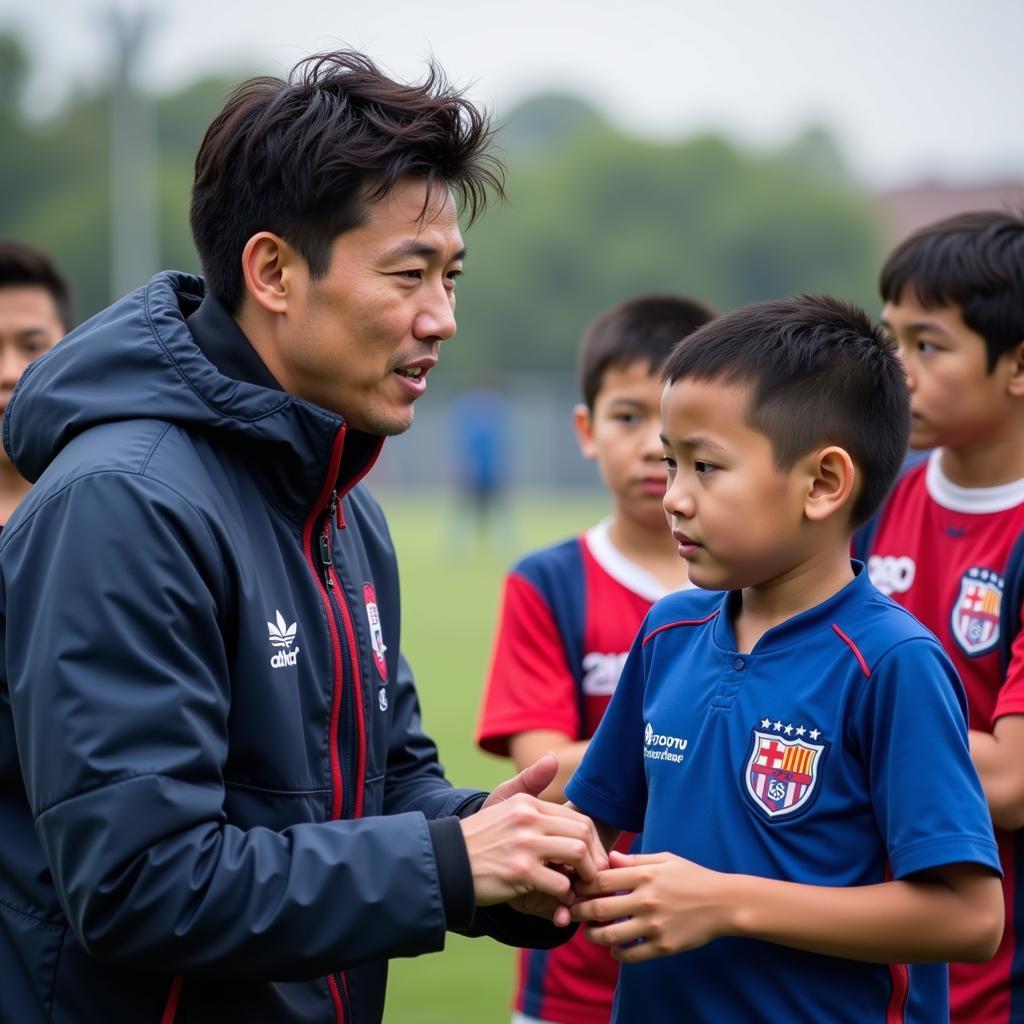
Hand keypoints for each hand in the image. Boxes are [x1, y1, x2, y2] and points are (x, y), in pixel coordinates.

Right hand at [463, 755, 606, 917]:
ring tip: (581, 887)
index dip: (593, 842)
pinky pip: (560, 883)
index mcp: (528, 803)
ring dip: (586, 875)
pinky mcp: (520, 871)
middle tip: (594, 876)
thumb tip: (554, 758)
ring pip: (578, 854)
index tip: (592, 860)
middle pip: (583, 833)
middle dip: (595, 858)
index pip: (578, 818)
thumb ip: (529, 781)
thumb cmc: (479, 836)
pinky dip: (566, 896)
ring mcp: (525, 845)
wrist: (447, 862)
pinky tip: (561, 901)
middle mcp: (528, 819)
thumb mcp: (502, 801)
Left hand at [572, 850, 727, 961]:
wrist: (723, 903)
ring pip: (610, 935)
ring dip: (593, 935)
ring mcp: (654, 926)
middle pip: (599, 908)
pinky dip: (617, 953)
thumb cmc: (691, 876)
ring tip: (589, 932)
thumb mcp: (664, 859)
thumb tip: (607, 858)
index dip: (583, 885)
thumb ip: (634, 859)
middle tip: (571, 912)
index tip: (577, 888)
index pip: (601, 880)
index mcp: (645, 875)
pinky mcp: (663, 946)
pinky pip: (631, 955)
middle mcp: (646, 901)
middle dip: (579, 911)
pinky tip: (613, 949)